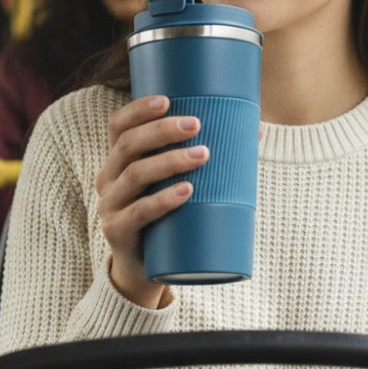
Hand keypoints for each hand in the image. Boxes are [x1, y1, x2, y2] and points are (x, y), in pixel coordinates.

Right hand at [95, 95, 208, 307]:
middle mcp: (108, 179)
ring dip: (169, 161)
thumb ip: (209, 157)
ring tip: (202, 155)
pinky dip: (163, 200)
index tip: (168, 99)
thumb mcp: (177, 183)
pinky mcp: (118, 233)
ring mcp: (110, 207)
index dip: (138, 110)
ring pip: (135, 175)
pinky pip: (139, 213)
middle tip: (197, 125)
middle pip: (128, 145)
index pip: (118, 126)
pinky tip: (185, 191)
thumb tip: (259, 130)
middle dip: (162, 131)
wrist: (146, 269)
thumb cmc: (169, 216)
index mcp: (119, 161)